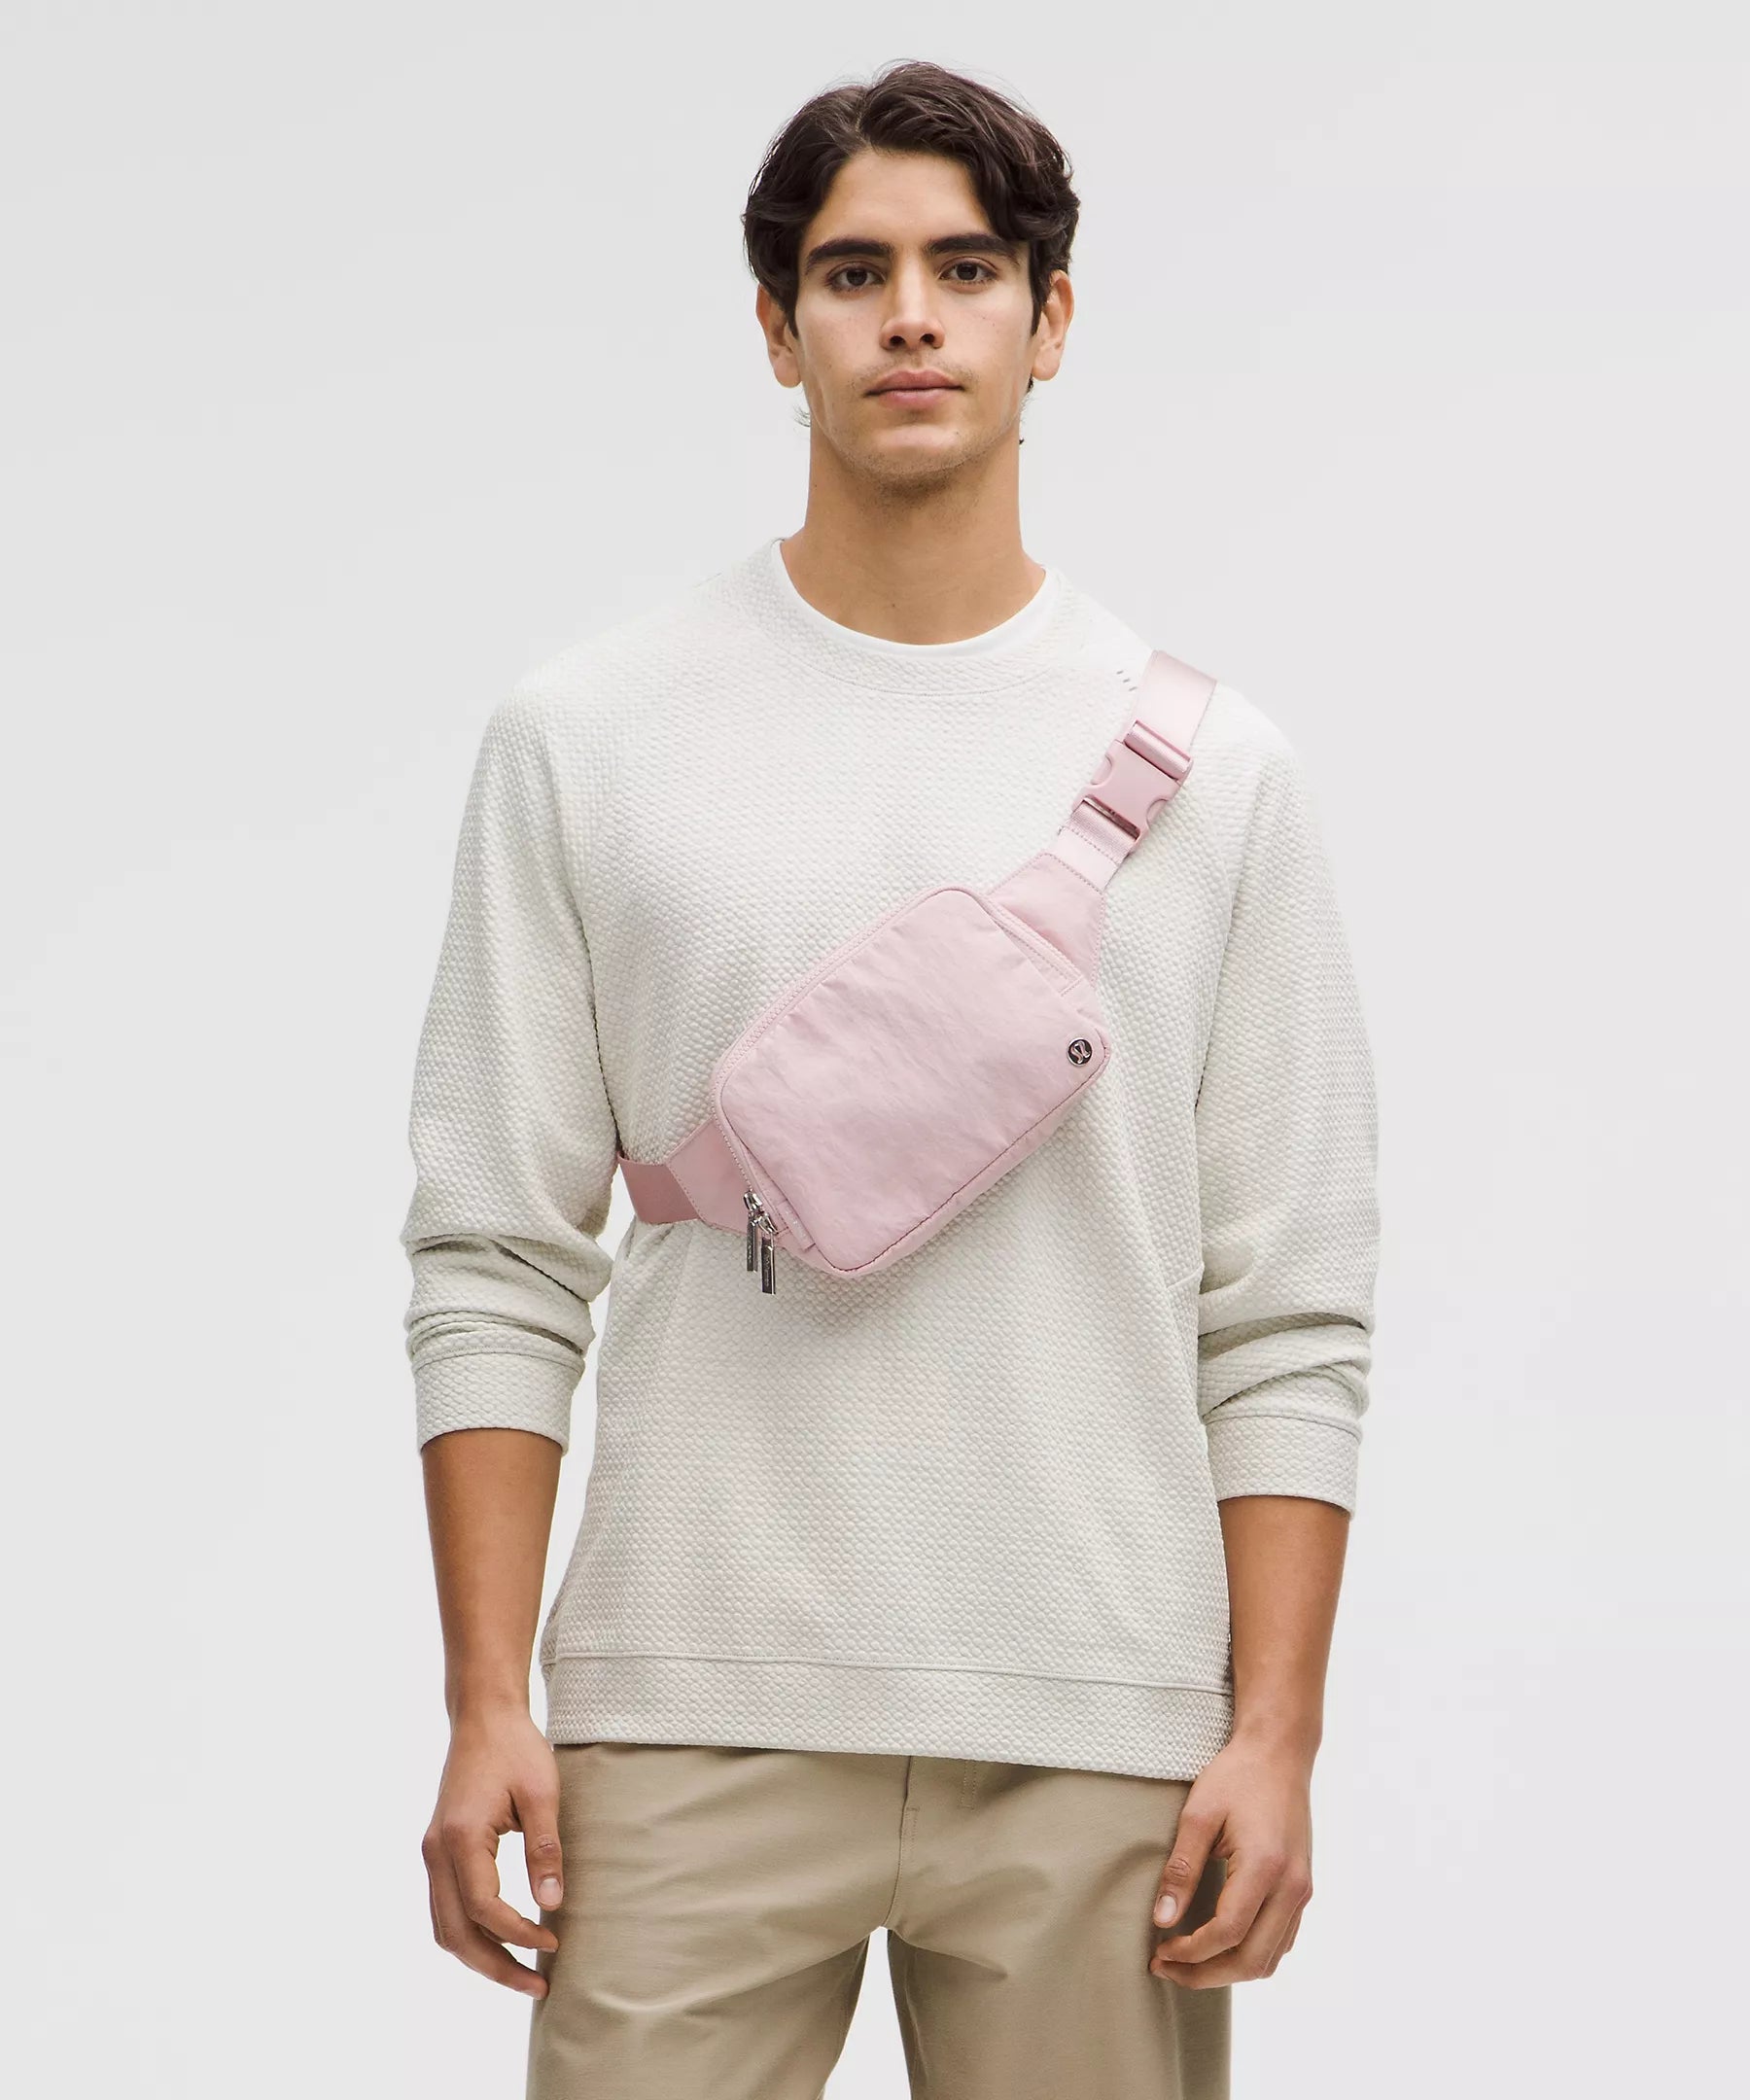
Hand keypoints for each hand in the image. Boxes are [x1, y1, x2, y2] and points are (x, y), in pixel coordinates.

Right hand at [422, 1702, 564, 1996]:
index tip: (554, 1943)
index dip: (519, 1935)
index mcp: (460, 1838)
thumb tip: (552, 1906)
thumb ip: (544, 1850)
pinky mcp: (437, 1850)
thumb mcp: (541, 1794)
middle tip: (538, 1986)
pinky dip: (470, 1934)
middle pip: (455, 1934)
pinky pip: (445, 1908)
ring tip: (522, 1973)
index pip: (485, 1909)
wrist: (482, 1716)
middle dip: (495, 1967)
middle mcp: (436, 1851)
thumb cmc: (515, 1748)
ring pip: (445, 1927)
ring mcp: (432, 1852)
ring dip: (480, 1957)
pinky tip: (502, 1940)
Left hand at [1148, 1731, 1314, 1986]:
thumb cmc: (1237, 1777)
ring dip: (1229, 1971)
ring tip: (1188, 1963)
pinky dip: (1250, 1955)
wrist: (1280, 1754)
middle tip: (1167, 1968)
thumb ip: (1181, 1870)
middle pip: (1252, 1960)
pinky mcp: (1302, 1889)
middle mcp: (1292, 1887)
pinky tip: (1219, 1946)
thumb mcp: (1198, 1814)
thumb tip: (1161, 1921)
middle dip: (1206, 1974)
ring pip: (1270, 1959)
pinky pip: (1280, 1941)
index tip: (1159, 1951)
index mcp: (1266, 1866)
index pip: (1228, 1933)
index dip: (1191, 1952)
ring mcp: (1302, 1891)